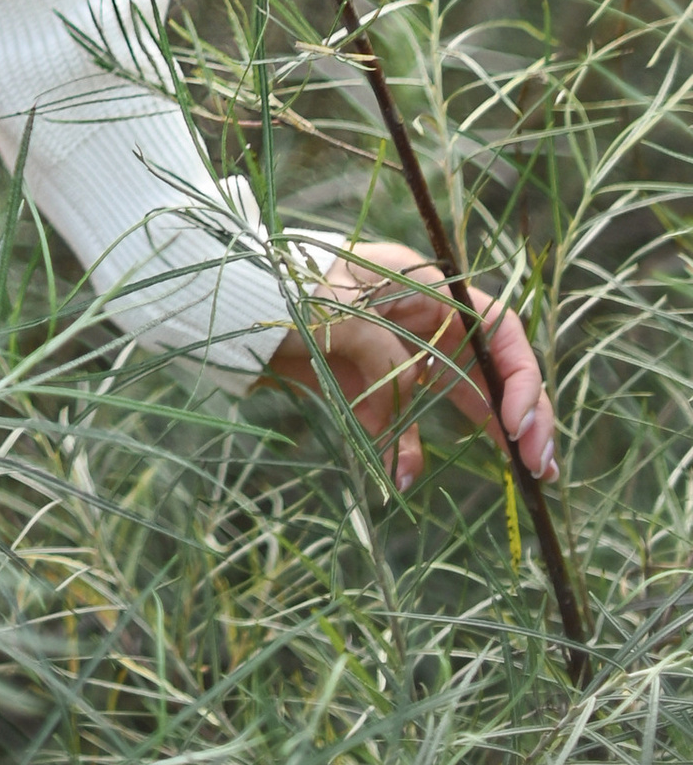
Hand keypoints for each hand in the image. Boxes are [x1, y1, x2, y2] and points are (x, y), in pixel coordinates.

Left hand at [258, 239, 556, 487]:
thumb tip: (417, 383)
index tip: (518, 423)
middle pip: (486, 365)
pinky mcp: (370, 384)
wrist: (225, 306)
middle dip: (518, 413)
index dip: (518, 374)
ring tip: (517, 478)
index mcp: (422, 286)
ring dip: (476, 437)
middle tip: (540, 463)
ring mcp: (397, 352)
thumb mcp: (333, 309)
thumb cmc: (279, 287)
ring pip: (452, 398)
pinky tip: (399, 478)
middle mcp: (420, 318)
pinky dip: (402, 451)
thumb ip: (382, 346)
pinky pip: (400, 422)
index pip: (494, 327)